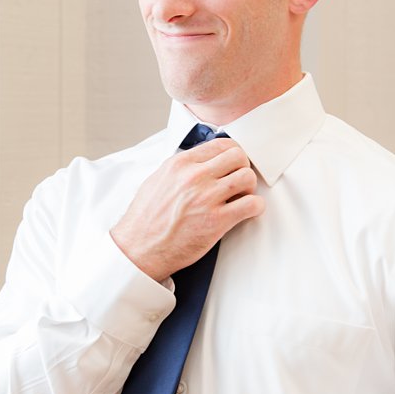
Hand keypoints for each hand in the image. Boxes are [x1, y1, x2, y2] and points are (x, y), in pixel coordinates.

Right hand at [110, 140, 262, 281]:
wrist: (139, 249)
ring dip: (249, 188)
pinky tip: (246, 212)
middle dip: (242, 168)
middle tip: (238, 182)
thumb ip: (179, 169)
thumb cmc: (145, 220)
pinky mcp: (217, 221)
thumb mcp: (156, 182)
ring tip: (240, 198)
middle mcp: (194, 177)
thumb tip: (199, 163)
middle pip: (238, 156)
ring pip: (248, 177)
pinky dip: (255, 208)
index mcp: (179, 165)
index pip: (220, 144)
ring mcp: (206, 198)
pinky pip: (252, 204)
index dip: (231, 154)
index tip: (232, 165)